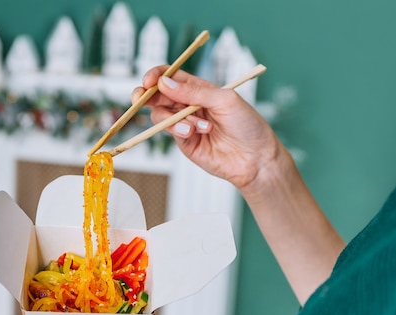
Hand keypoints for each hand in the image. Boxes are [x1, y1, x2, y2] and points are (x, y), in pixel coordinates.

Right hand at [133, 66, 282, 193]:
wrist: (255, 159)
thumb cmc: (248, 125)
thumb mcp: (224, 99)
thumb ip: (193, 91)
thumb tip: (164, 83)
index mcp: (199, 88)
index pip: (171, 76)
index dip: (157, 76)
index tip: (148, 80)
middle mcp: (189, 105)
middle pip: (157, 95)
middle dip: (146, 95)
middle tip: (140, 96)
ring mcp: (184, 123)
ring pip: (160, 114)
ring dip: (173, 118)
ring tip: (195, 126)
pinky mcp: (184, 142)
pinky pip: (170, 131)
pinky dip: (179, 129)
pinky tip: (196, 132)